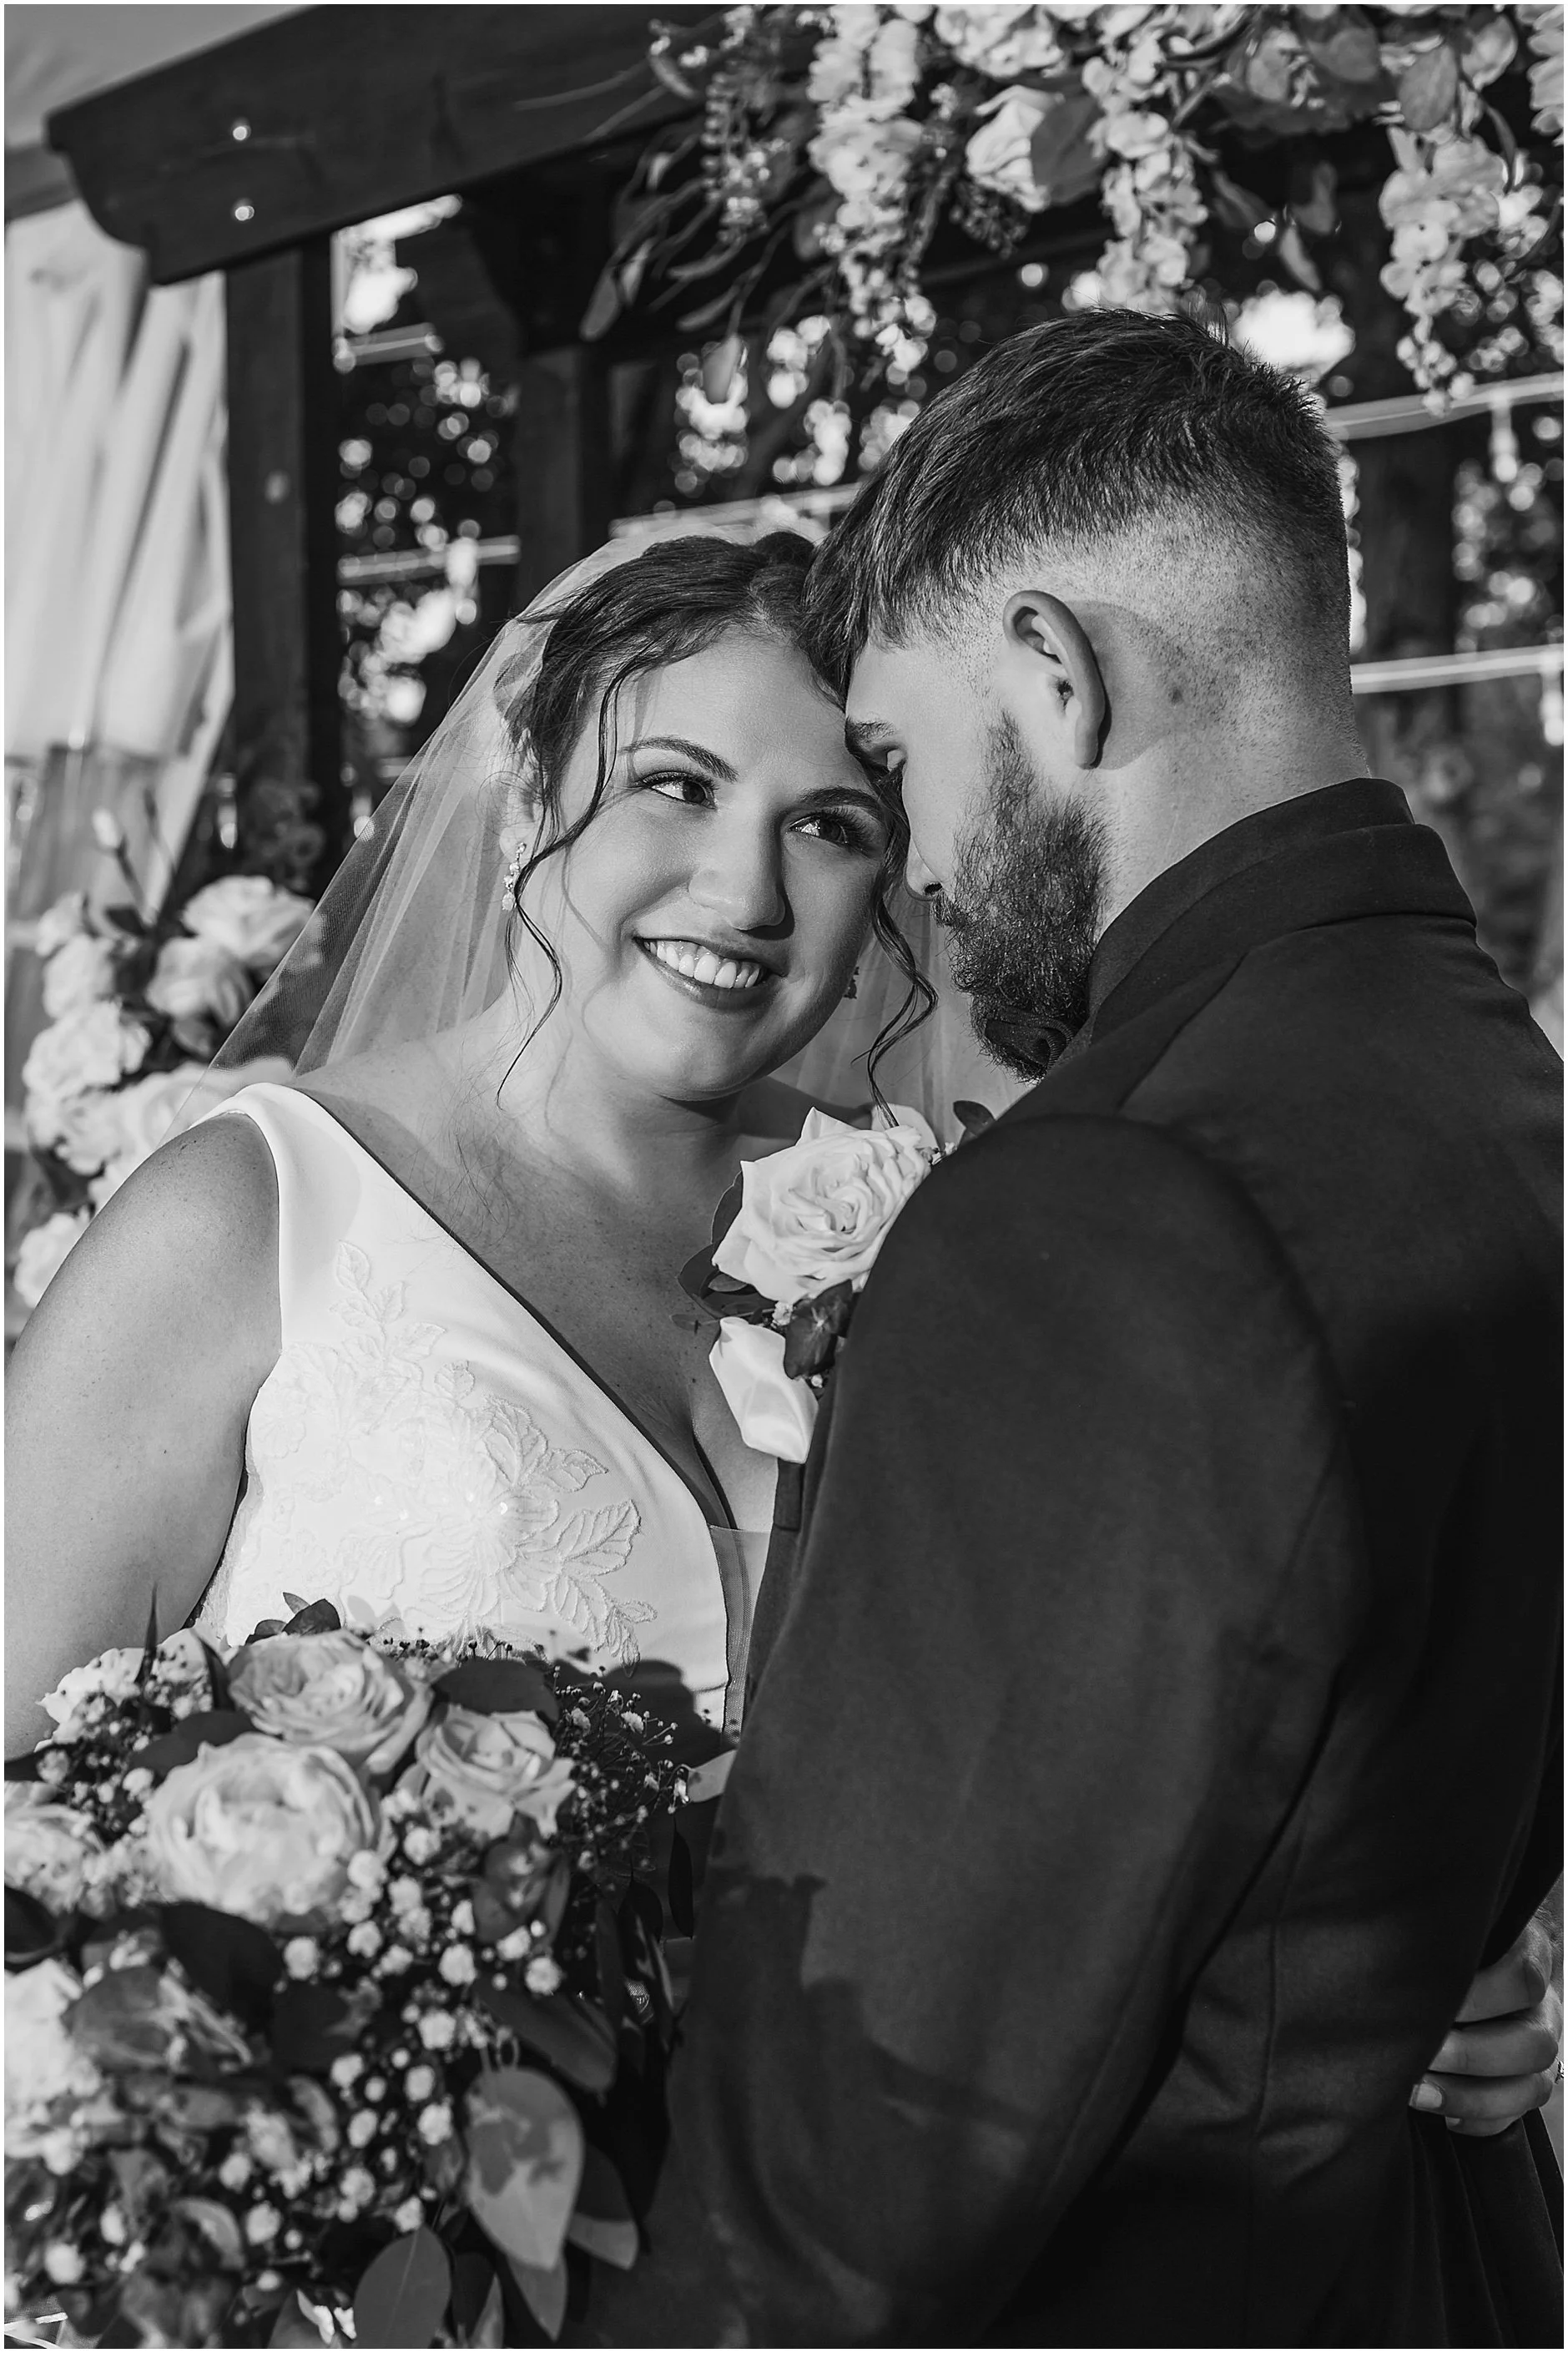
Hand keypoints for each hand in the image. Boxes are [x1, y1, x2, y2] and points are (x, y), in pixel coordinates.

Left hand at [1410, 1898, 1562, 2136]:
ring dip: (1469, 2095)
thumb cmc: (1433, 1944)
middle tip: (1420, 2052)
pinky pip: (1513, 2118)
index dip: (1478, 1996)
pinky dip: (1475, 2119)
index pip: (1525, 1977)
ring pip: (1531, 2088)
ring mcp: (1538, 2052)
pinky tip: (1438, 2112)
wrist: (1440, 1972)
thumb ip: (1434, 1939)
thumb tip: (1397, 1949)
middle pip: (1535, 2044)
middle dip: (1469, 2054)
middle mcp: (1543, 2008)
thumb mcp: (1441, 1929)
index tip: (1431, 2000)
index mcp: (1528, 1956)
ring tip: (1416, 2089)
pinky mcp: (1522, 2088)